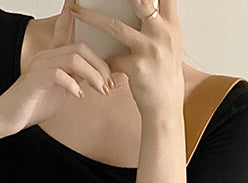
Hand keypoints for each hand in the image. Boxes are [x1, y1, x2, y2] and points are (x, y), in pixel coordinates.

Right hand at [0, 1, 115, 136]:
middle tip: (110, 84)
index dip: (88, 32)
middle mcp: (47, 56)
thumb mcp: (62, 90)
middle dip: (100, 66)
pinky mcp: (34, 79)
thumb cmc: (34, 105)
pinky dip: (73, 85)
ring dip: (92, 75)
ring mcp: (40, 65)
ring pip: (73, 59)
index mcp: (54, 56)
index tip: (104, 39)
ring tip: (101, 91)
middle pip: (81, 48)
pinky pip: (59, 74)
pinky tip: (79, 96)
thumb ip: (76, 79)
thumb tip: (96, 76)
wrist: (9, 118)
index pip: (71, 36)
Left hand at [67, 0, 183, 118]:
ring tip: (76, 10)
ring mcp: (151, 50)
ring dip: (92, 17)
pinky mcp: (138, 68)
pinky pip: (112, 58)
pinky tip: (94, 61)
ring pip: (116, 27)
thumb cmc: (164, 75)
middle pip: (141, 2)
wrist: (166, 107)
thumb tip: (142, 2)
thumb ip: (158, 22)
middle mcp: (163, 34)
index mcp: (171, 25)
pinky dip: (102, 59)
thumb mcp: (168, 44)